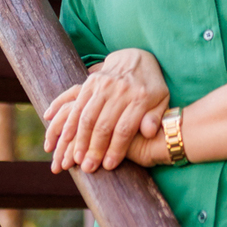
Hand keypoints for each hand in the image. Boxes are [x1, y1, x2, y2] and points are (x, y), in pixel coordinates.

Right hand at [42, 48, 168, 172]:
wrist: (136, 58)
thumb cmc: (151, 87)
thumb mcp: (161, 101)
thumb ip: (155, 118)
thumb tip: (149, 133)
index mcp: (140, 97)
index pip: (125, 129)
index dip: (116, 149)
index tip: (109, 166)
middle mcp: (120, 90)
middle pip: (104, 125)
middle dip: (95, 149)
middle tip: (89, 168)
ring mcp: (104, 84)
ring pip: (87, 117)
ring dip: (80, 140)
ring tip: (76, 159)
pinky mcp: (90, 82)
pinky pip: (77, 105)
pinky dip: (70, 123)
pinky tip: (64, 139)